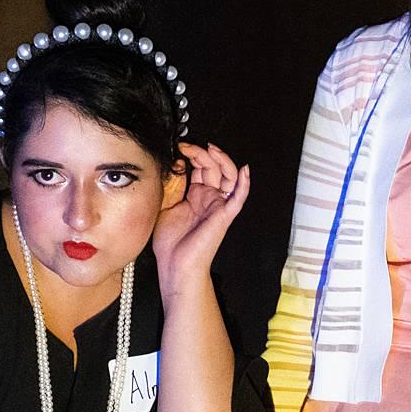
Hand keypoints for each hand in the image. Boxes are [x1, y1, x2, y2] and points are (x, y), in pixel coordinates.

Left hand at [154, 143, 250, 293]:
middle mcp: (210, 198)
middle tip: (188, 145)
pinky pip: (239, 197)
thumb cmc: (170, 243)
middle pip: (214, 167)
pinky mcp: (225, 215)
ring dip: (222, 160)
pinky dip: (244, 183)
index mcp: (196, 195)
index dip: (192, 154)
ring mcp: (219, 205)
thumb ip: (173, 185)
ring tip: (211, 149)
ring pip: (228, 176)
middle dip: (202, 153)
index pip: (200, 167)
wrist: (176, 265)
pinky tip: (244, 170)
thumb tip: (176, 163)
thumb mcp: (166, 205)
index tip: (179, 146)